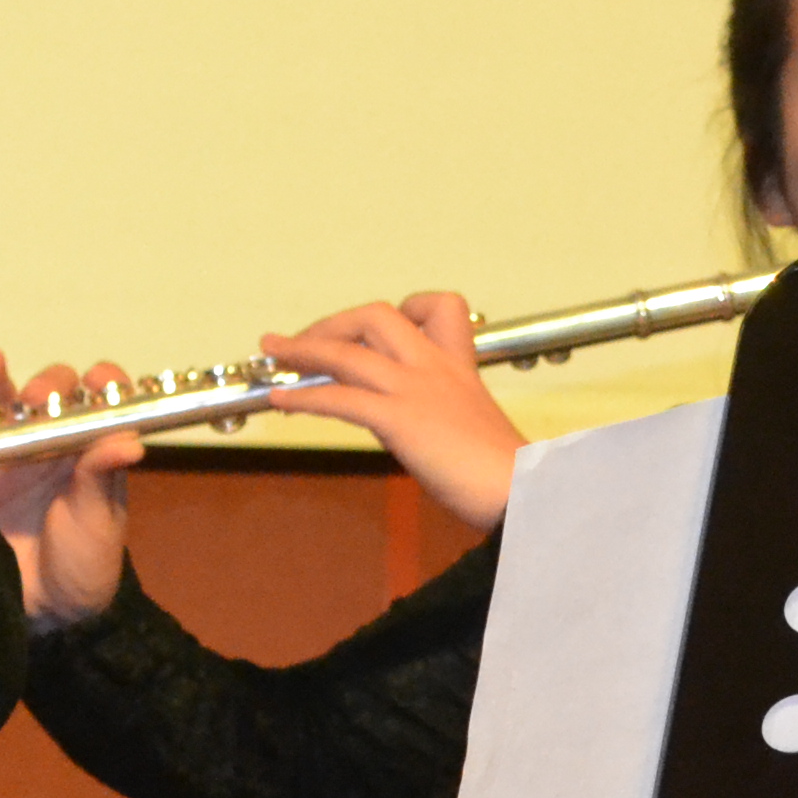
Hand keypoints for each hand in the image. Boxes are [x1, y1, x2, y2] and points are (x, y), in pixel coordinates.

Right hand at [0, 351, 139, 628]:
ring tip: (23, 394)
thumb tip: (131, 440)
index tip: (98, 384)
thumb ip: (102, 479)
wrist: (36, 607)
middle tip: (46, 401)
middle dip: (55, 385)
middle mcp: (57, 442)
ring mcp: (16, 450)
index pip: (104, 403)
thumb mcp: (97, 523)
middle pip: (58, 393)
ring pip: (18, 400)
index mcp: (94, 453)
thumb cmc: (80, 565)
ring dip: (20, 385)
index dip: (104, 384)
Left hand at [260, 291, 520, 528]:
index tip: (376, 331)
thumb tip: (422, 435)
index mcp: (459, 367)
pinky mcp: (400, 419)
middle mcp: (434, 368)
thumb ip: (448, 418)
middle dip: (333, 324)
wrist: (524, 491)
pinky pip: (341, 398)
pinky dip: (304, 397)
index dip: (404, 309)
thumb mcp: (478, 430)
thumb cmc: (510, 475)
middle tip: (304, 342)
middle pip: (376, 315)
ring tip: (272, 354)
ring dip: (302, 350)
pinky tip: (280, 400)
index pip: (436, 306)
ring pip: (348, 352)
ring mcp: (415, 390)